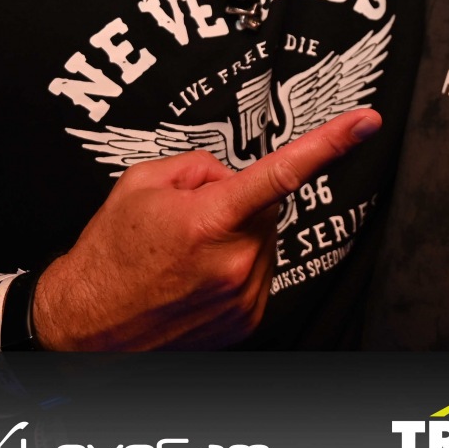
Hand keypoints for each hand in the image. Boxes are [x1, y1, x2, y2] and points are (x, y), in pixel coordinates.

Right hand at [30, 108, 381, 349]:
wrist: (83, 326)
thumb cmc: (109, 252)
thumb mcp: (142, 184)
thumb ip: (199, 167)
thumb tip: (232, 175)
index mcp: (209, 220)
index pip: (282, 172)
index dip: (330, 143)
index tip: (365, 121)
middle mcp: (234, 262)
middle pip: (265, 207)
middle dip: (235, 202)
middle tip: (188, 221)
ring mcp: (243, 296)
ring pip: (263, 241)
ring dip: (236, 236)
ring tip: (185, 254)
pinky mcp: (246, 321)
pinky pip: (257, 272)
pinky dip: (234, 266)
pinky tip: (194, 277)